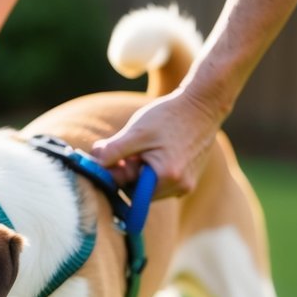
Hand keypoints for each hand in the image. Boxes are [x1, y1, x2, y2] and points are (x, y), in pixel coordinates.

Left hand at [91, 88, 224, 198]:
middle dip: (131, 173)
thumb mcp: (136, 133)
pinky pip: (163, 183)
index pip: (129, 192)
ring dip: (142, 172)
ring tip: (148, 147)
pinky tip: (159, 150)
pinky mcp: (189, 181)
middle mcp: (179, 188)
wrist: (203, 105)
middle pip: (140, 192)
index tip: (118, 158)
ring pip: (151, 188)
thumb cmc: (169, 116)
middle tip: (132, 149)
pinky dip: (155, 171)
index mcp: (166, 178)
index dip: (119, 175)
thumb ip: (113, 152)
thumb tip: (93, 166)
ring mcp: (186, 186)